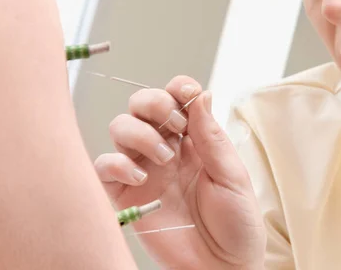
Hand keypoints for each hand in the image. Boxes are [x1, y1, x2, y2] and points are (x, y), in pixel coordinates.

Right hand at [94, 76, 265, 268]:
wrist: (221, 266)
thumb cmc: (236, 223)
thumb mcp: (231, 175)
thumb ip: (211, 136)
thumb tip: (202, 93)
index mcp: (196, 139)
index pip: (178, 98)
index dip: (178, 88)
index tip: (185, 92)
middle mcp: (167, 148)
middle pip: (142, 104)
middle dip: (154, 103)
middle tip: (174, 125)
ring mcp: (145, 169)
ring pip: (121, 127)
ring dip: (139, 133)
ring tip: (164, 158)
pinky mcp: (126, 195)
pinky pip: (104, 166)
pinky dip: (115, 163)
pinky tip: (140, 176)